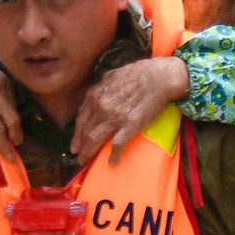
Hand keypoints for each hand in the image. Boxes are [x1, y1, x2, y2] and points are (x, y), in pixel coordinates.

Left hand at [71, 57, 190, 165]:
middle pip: (85, 131)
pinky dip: (113, 155)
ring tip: (85, 161)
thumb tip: (98, 93)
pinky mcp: (129, 126)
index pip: (81, 118)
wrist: (159, 76)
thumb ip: (102, 86)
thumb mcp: (113, 75)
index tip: (76, 141)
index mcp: (96, 95)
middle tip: (77, 156)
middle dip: (79, 146)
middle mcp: (101, 107)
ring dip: (88, 153)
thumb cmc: (139, 72)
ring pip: (94, 140)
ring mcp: (114, 117)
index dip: (77, 132)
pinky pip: (117, 144)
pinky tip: (112, 162)